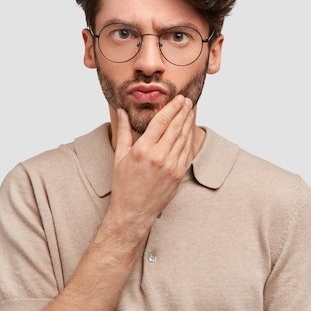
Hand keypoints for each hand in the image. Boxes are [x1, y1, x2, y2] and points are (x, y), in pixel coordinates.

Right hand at [108, 95, 195, 233]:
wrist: (134, 212)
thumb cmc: (124, 184)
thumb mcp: (119, 156)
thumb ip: (123, 131)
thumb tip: (121, 111)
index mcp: (143, 150)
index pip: (161, 121)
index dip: (172, 107)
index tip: (178, 98)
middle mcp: (159, 156)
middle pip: (176, 127)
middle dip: (183, 111)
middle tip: (188, 100)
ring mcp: (171, 166)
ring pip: (184, 138)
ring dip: (189, 122)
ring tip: (191, 111)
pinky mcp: (179, 174)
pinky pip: (187, 151)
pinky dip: (190, 138)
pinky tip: (190, 130)